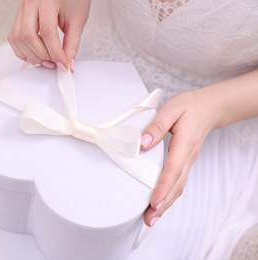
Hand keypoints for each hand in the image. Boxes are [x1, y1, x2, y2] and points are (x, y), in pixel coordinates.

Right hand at [8, 0, 90, 70]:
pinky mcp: (19, 17)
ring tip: (46, 60)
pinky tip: (35, 55)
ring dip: (31, 55)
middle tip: (55, 63)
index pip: (47, 32)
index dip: (55, 53)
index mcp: (47, 1)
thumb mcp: (77, 20)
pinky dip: (23, 51)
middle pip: (28, 36)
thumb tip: (67, 64)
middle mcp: (30, 4)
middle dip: (42, 55)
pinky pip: (14, 38)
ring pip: (17, 38)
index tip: (63, 64)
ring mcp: (21, 10)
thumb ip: (72, 44)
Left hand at [140, 89, 221, 226]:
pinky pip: (178, 183)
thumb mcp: (171, 109)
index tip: (153, 201)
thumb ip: (157, 126)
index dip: (163, 186)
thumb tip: (143, 142)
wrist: (209, 108)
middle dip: (163, 204)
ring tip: (151, 218)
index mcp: (184, 143)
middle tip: (149, 219)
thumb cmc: (189, 107)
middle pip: (176, 185)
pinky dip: (169, 196)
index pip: (173, 169)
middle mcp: (187, 157)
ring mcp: (188, 161)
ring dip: (166, 204)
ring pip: (178, 187)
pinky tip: (161, 203)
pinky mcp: (185, 163)